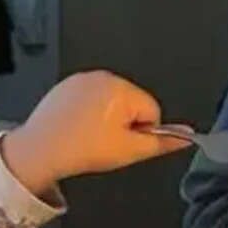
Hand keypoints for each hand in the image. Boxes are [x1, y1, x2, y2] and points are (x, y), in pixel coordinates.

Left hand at [1, 71, 184, 192]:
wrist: (40, 151)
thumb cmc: (83, 150)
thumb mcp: (130, 151)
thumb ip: (163, 143)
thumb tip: (187, 137)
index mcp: (123, 89)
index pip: (152, 111)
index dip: (141, 132)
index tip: (121, 143)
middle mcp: (105, 77)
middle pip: (132, 103)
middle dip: (124, 122)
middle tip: (104, 141)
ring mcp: (84, 78)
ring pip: (112, 101)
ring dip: (107, 117)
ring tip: (89, 135)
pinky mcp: (68, 84)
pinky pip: (91, 97)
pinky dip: (88, 111)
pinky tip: (77, 126)